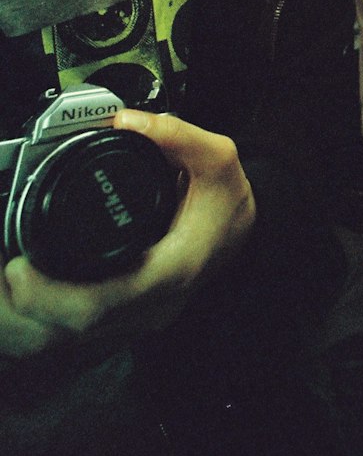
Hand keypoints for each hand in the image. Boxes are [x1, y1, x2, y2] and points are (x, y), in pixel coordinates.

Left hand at [0, 112, 254, 362]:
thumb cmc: (228, 199)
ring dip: (36, 310)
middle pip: (75, 327)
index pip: (100, 303)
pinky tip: (35, 283)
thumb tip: (126, 120)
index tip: (18, 267)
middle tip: (5, 266)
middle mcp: (154, 306)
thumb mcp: (218, 157)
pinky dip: (51, 309)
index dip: (51, 294)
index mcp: (172, 272)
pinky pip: (80, 327)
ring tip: (12, 273)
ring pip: (73, 335)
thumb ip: (176, 135)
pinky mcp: (130, 318)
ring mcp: (142, 318)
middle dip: (30, 304)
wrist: (246, 231)